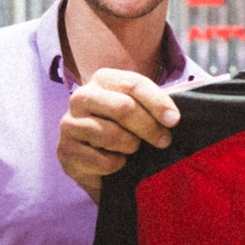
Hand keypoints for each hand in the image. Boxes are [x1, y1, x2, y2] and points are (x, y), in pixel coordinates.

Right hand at [57, 68, 180, 198]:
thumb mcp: (140, 111)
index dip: (157, 102)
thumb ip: (156, 104)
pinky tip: (116, 161)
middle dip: (149, 127)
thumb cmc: (124, 130)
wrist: (97, 163)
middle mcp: (81, 97)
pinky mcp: (65, 151)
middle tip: (163, 141)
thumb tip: (178, 111)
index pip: (133, 84)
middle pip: (123, 107)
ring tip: (132, 149)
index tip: (174, 120)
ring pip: (111, 135)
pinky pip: (102, 161)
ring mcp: (69, 124)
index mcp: (102, 79)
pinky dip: (117, 165)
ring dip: (131, 146)